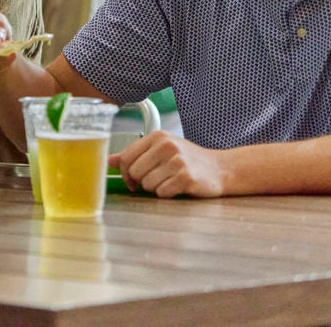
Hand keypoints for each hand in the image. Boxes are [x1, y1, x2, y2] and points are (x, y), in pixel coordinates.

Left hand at [112, 130, 229, 197]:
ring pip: (148, 184)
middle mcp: (166, 145)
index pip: (127, 157)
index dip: (125, 173)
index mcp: (157, 136)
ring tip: (170, 181)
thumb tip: (110, 160)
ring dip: (156, 188)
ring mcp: (177, 161)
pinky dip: (168, 194)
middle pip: (135, 172)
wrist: (220, 169)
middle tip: (156, 180)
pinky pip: (162, 192)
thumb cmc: (188, 159)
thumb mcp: (161, 150)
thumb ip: (136, 154)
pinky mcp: (186, 177)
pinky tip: (178, 187)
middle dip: (142, 182)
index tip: (132, 180)